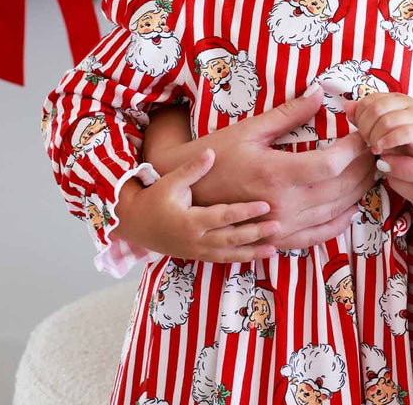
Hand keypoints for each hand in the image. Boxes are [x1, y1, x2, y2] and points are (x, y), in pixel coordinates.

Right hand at [110, 151, 279, 261]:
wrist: (134, 225)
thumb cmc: (154, 198)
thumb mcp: (171, 181)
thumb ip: (193, 169)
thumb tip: (211, 152)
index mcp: (191, 221)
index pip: (224, 216)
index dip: (245, 211)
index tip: (266, 205)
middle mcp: (195, 240)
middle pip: (230, 239)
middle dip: (255, 233)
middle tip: (278, 226)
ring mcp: (196, 251)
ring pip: (228, 254)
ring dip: (252, 251)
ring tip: (274, 248)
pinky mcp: (197, 256)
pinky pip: (222, 260)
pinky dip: (240, 258)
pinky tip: (257, 254)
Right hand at [143, 85, 377, 249]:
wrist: (186, 196)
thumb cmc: (217, 156)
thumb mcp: (251, 130)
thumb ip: (290, 113)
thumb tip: (320, 92)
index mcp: (276, 173)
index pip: (331, 165)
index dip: (355, 150)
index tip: (364, 132)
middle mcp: (282, 204)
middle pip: (340, 188)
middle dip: (364, 166)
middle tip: (376, 147)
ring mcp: (281, 226)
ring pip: (334, 211)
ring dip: (359, 191)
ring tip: (372, 170)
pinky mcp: (278, 239)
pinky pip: (318, 235)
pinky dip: (340, 223)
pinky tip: (352, 208)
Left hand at [333, 89, 412, 157]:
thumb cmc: (399, 146)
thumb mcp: (376, 130)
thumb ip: (362, 118)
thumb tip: (347, 106)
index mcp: (396, 98)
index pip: (369, 100)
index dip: (359, 117)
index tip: (361, 133)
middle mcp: (409, 102)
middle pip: (376, 109)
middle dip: (366, 128)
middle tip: (367, 143)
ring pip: (387, 120)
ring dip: (376, 138)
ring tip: (375, 149)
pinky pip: (402, 133)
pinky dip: (388, 142)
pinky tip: (382, 150)